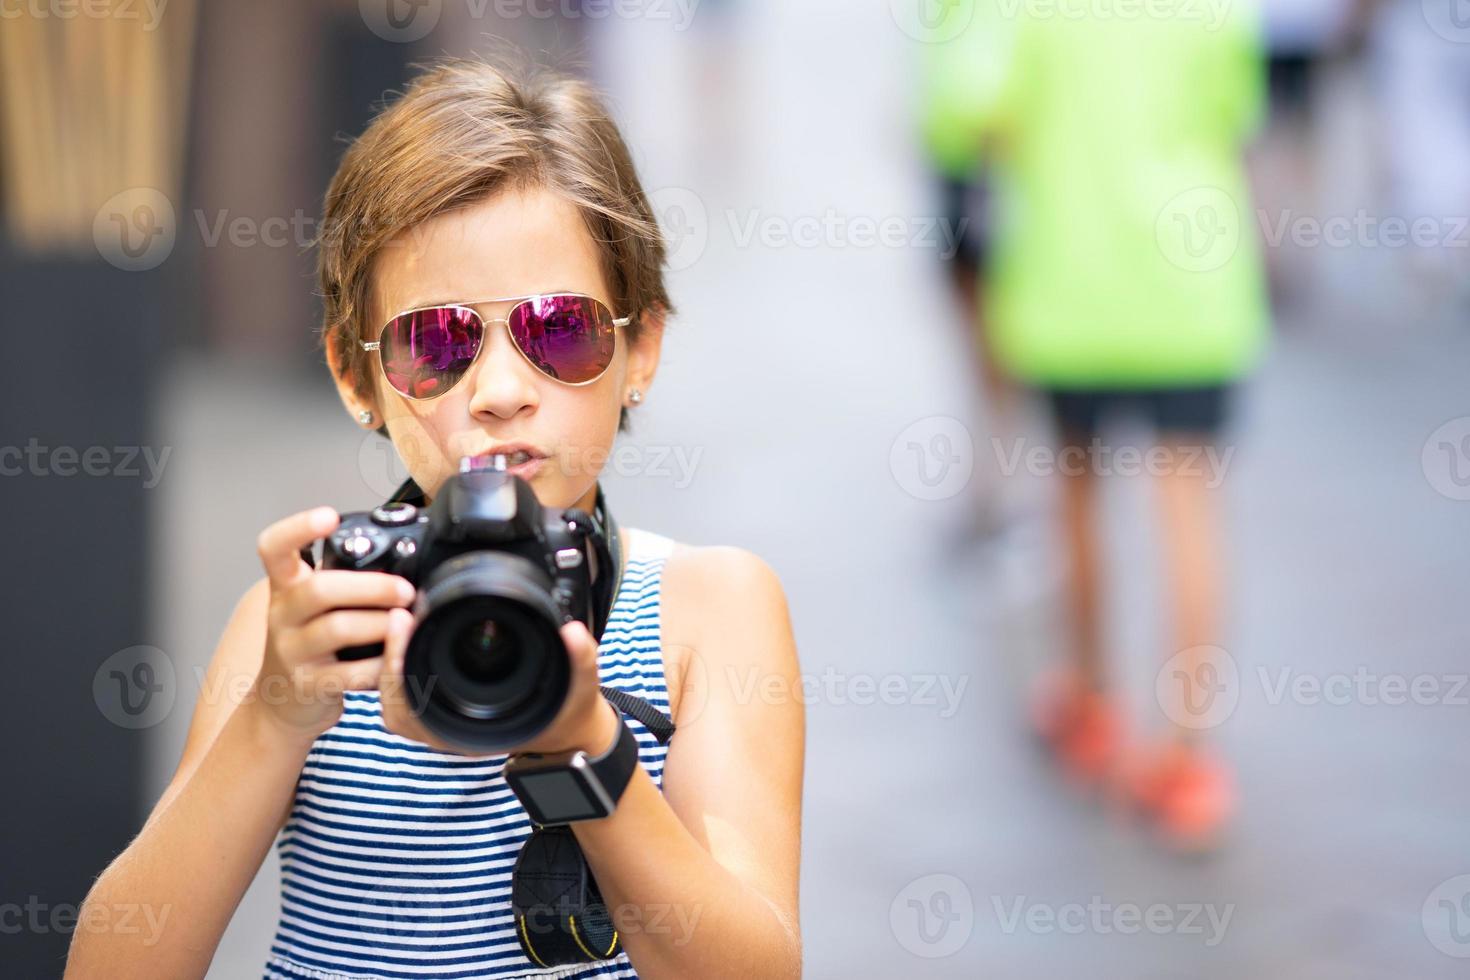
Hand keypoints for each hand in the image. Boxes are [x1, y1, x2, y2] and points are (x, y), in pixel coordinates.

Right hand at [253, 506, 415, 739]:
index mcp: (286, 586)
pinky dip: (380, 666)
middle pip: (320, 589)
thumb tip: (407, 552)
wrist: (281, 701)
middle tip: (406, 591)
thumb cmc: (312, 642)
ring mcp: (291, 651)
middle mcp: (282, 614)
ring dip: (381, 624)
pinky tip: (396, 661)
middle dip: (372, 587)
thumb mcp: (315, 604)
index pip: (274, 548)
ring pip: (337, 628)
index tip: (329, 517)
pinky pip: (349, 673)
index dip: (297, 528)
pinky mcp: (307, 685)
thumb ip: (345, 577)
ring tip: (406, 623)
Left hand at [378, 612, 620, 757]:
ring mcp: (445, 720)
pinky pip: (410, 691)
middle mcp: (452, 729)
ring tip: (401, 621)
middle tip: (397, 614)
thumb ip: (580, 660)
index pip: (415, 705)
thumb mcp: (580, 687)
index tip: (403, 622)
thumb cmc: (566, 714)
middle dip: (389, 656)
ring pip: (396, 698)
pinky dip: (403, 666)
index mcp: (473, 733)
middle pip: (395, 700)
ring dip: (392, 662)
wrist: (566, 732)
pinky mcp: (446, 706)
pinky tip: (411, 636)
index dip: (401, 663)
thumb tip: (573, 633)